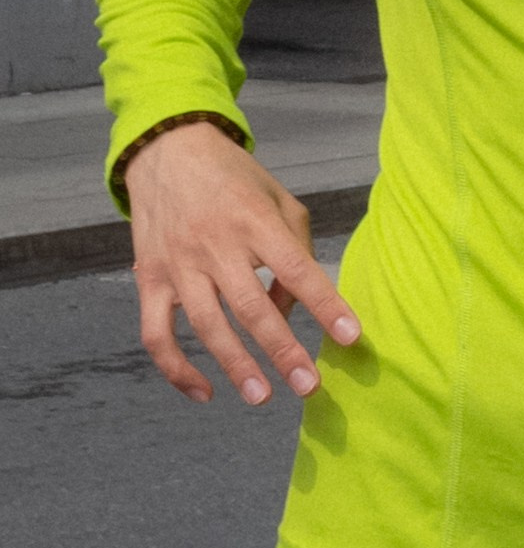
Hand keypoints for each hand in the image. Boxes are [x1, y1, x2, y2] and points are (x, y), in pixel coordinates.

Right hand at [122, 119, 361, 407]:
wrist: (166, 150)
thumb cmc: (234, 180)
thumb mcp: (278, 199)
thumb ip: (297, 251)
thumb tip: (295, 310)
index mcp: (254, 220)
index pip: (295, 268)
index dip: (325, 304)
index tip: (351, 336)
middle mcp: (214, 243)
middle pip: (250, 305)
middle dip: (281, 350)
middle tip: (308, 386)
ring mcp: (178, 263)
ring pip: (206, 324)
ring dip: (234, 364)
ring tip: (262, 397)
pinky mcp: (149, 278)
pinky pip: (156, 333)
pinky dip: (175, 368)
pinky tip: (204, 393)